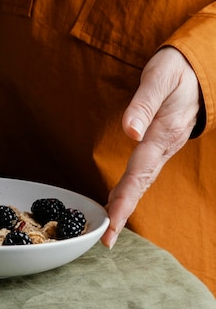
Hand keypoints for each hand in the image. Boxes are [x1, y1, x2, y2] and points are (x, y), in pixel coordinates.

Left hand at [102, 46, 200, 248]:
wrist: (201, 68)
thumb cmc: (177, 71)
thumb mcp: (159, 79)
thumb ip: (143, 104)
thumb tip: (129, 132)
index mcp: (162, 133)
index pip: (139, 173)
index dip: (125, 200)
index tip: (112, 223)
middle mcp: (165, 146)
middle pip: (141, 184)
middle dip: (123, 212)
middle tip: (107, 240)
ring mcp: (165, 146)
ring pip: (143, 180)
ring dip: (126, 202)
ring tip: (109, 225)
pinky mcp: (162, 142)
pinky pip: (145, 170)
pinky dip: (132, 187)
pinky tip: (121, 195)